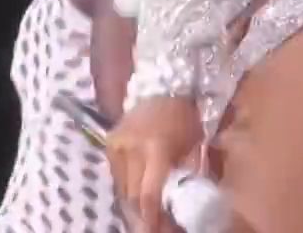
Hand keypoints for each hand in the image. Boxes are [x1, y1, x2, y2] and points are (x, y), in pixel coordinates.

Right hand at [107, 96, 201, 232]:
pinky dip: (127, 187)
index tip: (157, 230)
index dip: (152, 217)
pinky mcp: (109, 143)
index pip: (148, 193)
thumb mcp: (194, 144)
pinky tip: (137, 194)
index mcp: (156, 147)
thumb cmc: (183, 116)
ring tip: (145, 214)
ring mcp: (117, 145)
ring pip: (122, 188)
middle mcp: (131, 148)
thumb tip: (187, 204)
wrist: (161, 85)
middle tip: (153, 227)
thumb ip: (188, 174)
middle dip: (142, 215)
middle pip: (132, 195)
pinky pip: (117, 175)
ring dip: (133, 203)